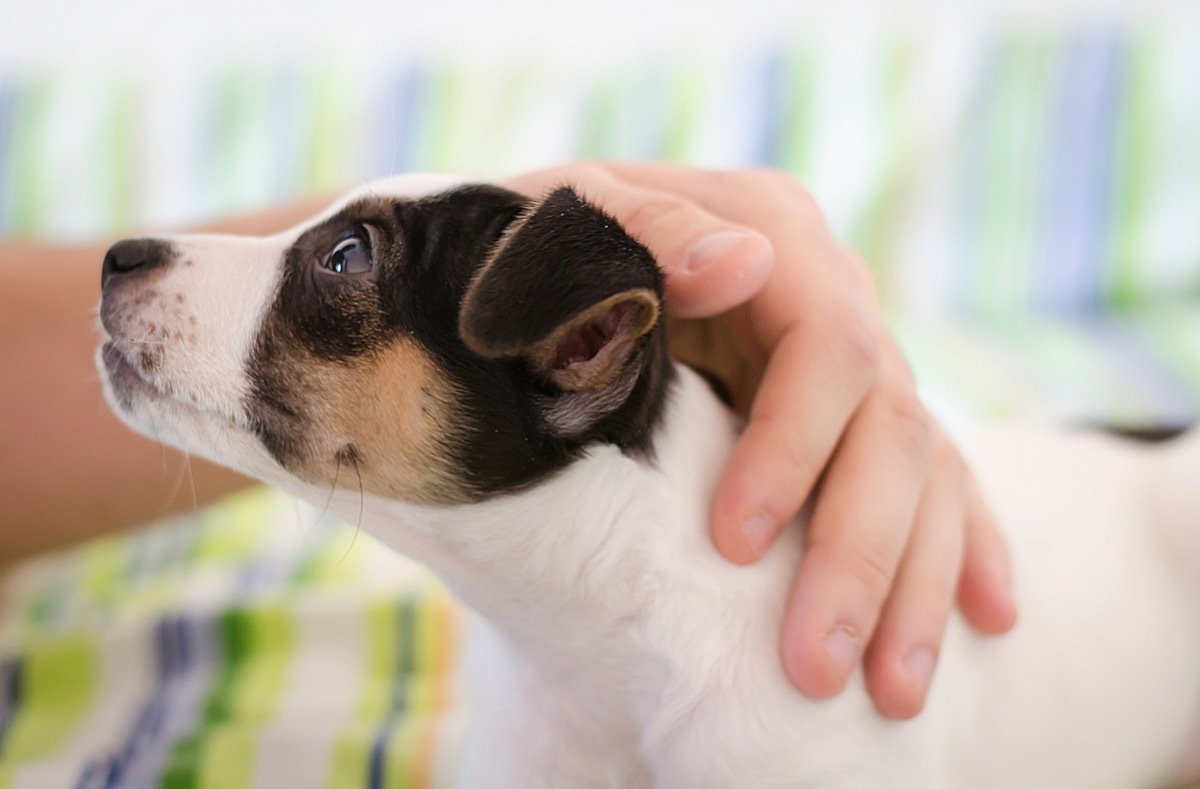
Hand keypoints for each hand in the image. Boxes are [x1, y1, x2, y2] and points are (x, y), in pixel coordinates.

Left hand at [506, 163, 1016, 718]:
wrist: (543, 269)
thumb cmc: (542, 247)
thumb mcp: (571, 219)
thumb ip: (645, 229)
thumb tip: (740, 263)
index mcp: (771, 233)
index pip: (828, 346)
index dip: (794, 447)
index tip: (734, 542)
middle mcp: (830, 295)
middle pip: (889, 424)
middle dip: (857, 553)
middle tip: (812, 665)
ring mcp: (852, 358)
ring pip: (923, 470)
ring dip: (912, 583)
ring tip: (893, 690)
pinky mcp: (853, 413)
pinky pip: (935, 479)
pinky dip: (962, 547)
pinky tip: (987, 618)